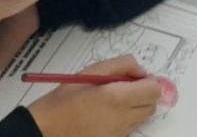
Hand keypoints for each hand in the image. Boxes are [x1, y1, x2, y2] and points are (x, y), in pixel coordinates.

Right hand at [27, 56, 160, 136]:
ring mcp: (117, 134)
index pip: (154, 90)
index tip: (136, 76)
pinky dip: (127, 118)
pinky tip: (107, 113)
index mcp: (116, 98)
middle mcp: (121, 119)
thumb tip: (142, 72)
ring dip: (137, 106)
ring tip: (115, 99)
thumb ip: (122, 65)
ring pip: (142, 118)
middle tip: (127, 86)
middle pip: (152, 105)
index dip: (149, 80)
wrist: (42, 131)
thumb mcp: (92, 71)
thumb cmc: (64, 99)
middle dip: (145, 93)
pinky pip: (129, 128)